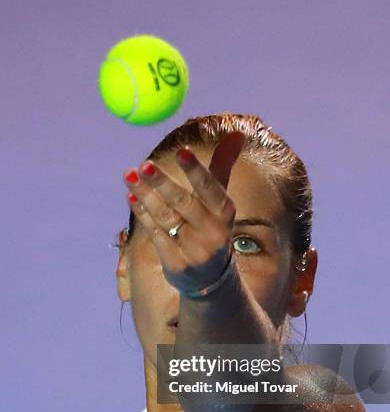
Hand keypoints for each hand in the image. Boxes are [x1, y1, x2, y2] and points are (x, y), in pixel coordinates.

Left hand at [123, 131, 246, 295]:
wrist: (209, 278)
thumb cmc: (211, 226)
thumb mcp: (221, 200)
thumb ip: (223, 167)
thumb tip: (237, 133)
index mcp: (225, 213)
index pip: (211, 189)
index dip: (196, 171)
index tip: (181, 151)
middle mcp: (212, 232)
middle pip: (184, 204)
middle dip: (163, 183)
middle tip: (144, 164)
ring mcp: (194, 250)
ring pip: (165, 218)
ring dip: (145, 195)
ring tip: (129, 175)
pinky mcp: (176, 264)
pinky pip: (155, 234)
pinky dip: (142, 214)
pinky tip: (132, 197)